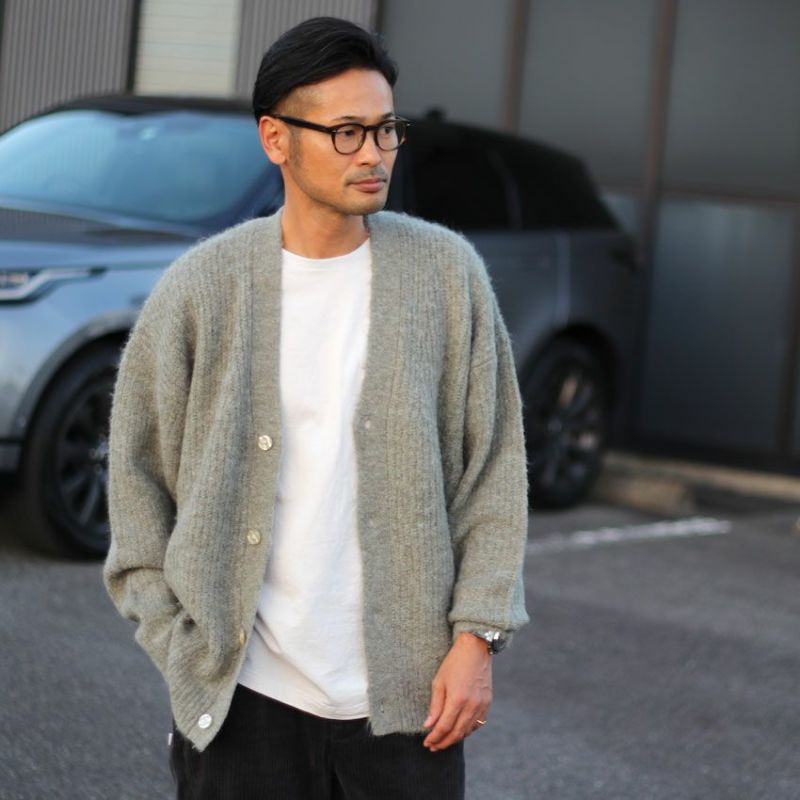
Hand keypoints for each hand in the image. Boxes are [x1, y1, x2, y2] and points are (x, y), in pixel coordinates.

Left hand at [422, 632, 491, 751]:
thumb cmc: (453, 663)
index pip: (444, 727)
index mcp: (457, 699)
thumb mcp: (439, 682)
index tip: (426, 743)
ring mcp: (482, 705)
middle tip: (433, 746)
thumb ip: (435, 706)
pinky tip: (459, 731)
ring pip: (468, 731)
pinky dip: (467, 730)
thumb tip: (428, 726)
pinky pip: (477, 724)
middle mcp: (472, 705)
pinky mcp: (488, 703)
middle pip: (456, 733)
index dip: (434, 738)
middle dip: (443, 742)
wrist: (475, 649)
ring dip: (455, 738)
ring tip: (443, 741)